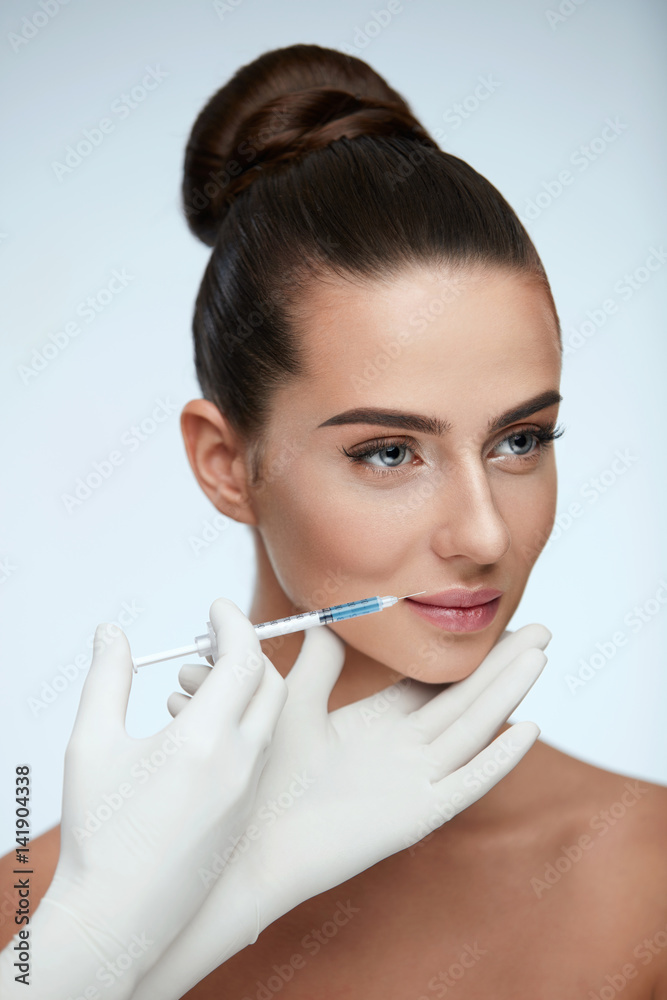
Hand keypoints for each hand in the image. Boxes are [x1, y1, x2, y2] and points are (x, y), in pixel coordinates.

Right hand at [0, 598, 285, 999]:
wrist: (120, 917)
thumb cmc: (99, 832)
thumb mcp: (91, 745)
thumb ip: (106, 678)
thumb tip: (111, 632)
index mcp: (203, 740)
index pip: (243, 658)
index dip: (233, 622)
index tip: (216, 606)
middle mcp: (240, 763)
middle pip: (267, 683)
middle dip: (244, 651)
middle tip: (208, 641)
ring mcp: (249, 791)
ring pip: (267, 718)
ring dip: (242, 688)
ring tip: (192, 686)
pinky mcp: (248, 813)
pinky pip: (259, 752)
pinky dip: (241, 725)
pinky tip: (198, 731)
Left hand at [132, 621, 549, 998]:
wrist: (252, 838)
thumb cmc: (266, 776)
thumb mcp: (296, 704)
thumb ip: (318, 662)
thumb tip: (328, 613)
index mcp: (378, 724)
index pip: (436, 684)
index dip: (466, 656)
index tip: (492, 622)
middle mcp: (404, 751)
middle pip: (465, 699)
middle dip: (501, 665)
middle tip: (539, 629)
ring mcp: (414, 783)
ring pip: (472, 729)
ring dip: (506, 694)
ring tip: (538, 655)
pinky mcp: (417, 815)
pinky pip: (466, 783)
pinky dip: (497, 759)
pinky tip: (527, 730)